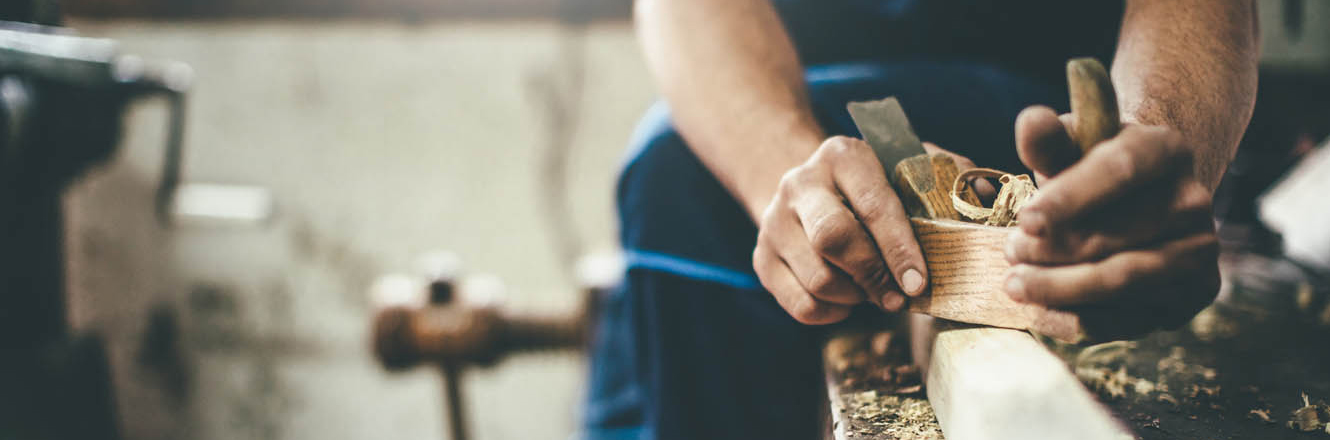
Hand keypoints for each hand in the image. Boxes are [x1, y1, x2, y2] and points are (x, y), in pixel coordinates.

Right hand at [752, 136, 985, 323]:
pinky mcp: (761, 258)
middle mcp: (800, 182)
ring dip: (855, 297)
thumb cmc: (875, 187)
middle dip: (874, 276)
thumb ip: (949, 178)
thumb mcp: (909, 169)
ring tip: (874, 292)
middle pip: (833, 239)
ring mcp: (773, 221)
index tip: (920, 282)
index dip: (900, 248)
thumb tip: (987, 199)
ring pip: (818, 279)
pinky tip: (847, 299)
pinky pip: (801, 305)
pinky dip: (832, 313)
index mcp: (842, 155)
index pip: (873, 204)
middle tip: (898, 298)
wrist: (808, 191)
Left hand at [1004, 106, 1219, 339]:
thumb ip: (1047, 139)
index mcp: (1166, 149)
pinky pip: (1128, 320)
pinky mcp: (1193, 294)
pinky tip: (1038, 311)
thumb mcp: (1070, 147)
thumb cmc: (1092, 172)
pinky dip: (1075, 320)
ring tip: (1014, 282)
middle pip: (1114, 235)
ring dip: (1058, 287)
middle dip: (1050, 249)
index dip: (1069, 199)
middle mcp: (1194, 201)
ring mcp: (1200, 251)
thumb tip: (1031, 121)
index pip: (1119, 171)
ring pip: (1120, 281)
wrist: (1141, 201)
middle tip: (1009, 250)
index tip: (1025, 220)